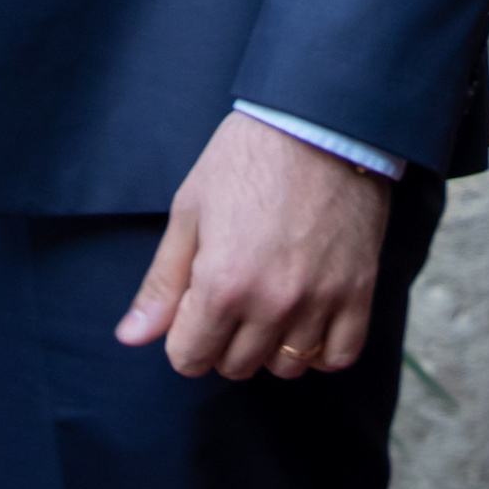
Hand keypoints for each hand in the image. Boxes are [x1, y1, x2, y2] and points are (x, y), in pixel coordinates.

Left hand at [115, 112, 391, 381]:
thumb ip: (162, 281)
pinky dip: (321, 350)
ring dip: (270, 346)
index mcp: (222, 283)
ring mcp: (320, 301)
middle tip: (230, 297)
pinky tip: (307, 321)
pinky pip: (338, 356)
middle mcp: (272, 303)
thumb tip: (130, 337)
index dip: (183, 336)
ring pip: (287, 367)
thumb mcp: (190, 211)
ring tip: (269, 305)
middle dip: (222, 341)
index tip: (193, 307)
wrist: (320, 121)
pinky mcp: (358, 291)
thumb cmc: (247, 158)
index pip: (190, 357)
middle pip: (236, 366)